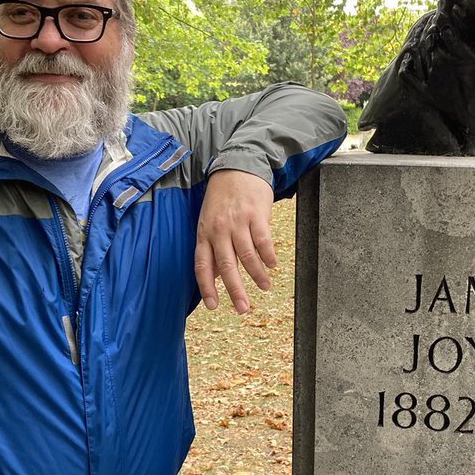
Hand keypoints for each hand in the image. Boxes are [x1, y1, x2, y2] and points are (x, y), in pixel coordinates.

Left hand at [195, 170, 275, 314]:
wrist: (238, 166)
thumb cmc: (223, 197)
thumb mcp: (209, 220)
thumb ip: (213, 247)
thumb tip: (216, 275)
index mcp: (204, 233)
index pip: (202, 265)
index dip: (207, 287)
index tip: (213, 306)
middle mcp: (218, 229)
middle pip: (226, 266)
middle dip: (235, 290)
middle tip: (243, 308)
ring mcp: (237, 222)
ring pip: (247, 256)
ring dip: (257, 275)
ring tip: (264, 287)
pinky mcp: (256, 214)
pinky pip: (263, 241)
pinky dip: (268, 256)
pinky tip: (272, 265)